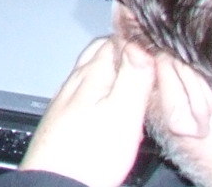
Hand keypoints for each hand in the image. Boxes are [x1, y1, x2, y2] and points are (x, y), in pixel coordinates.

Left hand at [19, 37, 153, 186]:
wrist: (58, 182)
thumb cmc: (87, 153)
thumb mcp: (121, 112)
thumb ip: (132, 77)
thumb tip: (139, 42)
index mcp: (90, 75)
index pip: (113, 41)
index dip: (136, 38)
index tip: (153, 39)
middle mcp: (75, 83)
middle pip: (101, 54)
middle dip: (123, 50)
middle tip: (147, 54)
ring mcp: (68, 100)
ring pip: (93, 73)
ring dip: (113, 70)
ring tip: (134, 74)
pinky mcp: (67, 118)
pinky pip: (88, 94)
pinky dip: (104, 91)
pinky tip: (113, 104)